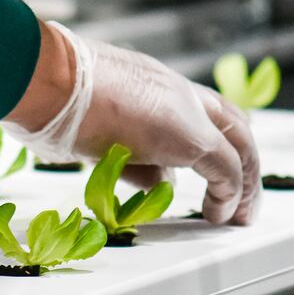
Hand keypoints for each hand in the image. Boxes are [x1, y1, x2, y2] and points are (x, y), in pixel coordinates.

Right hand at [4, 22, 260, 224]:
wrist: (50, 78)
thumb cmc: (49, 99)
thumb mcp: (92, 130)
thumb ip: (123, 153)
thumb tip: (149, 179)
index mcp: (151, 83)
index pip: (197, 107)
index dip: (212, 136)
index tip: (208, 167)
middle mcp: (176, 92)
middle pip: (232, 123)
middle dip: (242, 159)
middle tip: (240, 192)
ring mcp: (187, 112)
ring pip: (240, 145)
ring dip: (244, 184)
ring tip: (238, 214)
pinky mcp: (192, 137)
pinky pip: (229, 170)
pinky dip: (232, 196)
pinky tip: (221, 215)